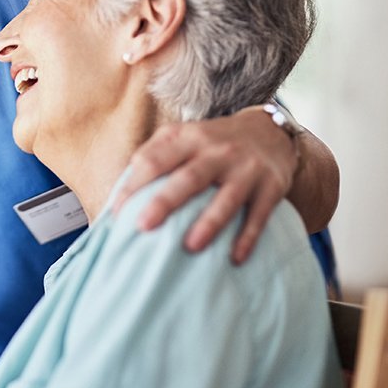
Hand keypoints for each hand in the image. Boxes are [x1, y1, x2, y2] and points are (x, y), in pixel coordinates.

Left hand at [111, 106, 296, 263]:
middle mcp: (218, 151)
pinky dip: (248, 237)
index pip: (156, 159)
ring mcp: (246, 169)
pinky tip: (236, 258)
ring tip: (190, 246)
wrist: (270, 130)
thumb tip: (122, 187)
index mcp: (190, 138)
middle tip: (143, 226)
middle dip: (165, 202)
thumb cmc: (214, 141)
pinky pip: (259, 214)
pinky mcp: (271, 186)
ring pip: (227, 198)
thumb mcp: (184, 134)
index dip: (134, 184)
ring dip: (210, 222)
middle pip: (189, 178)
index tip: (117, 211)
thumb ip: (154, 153)